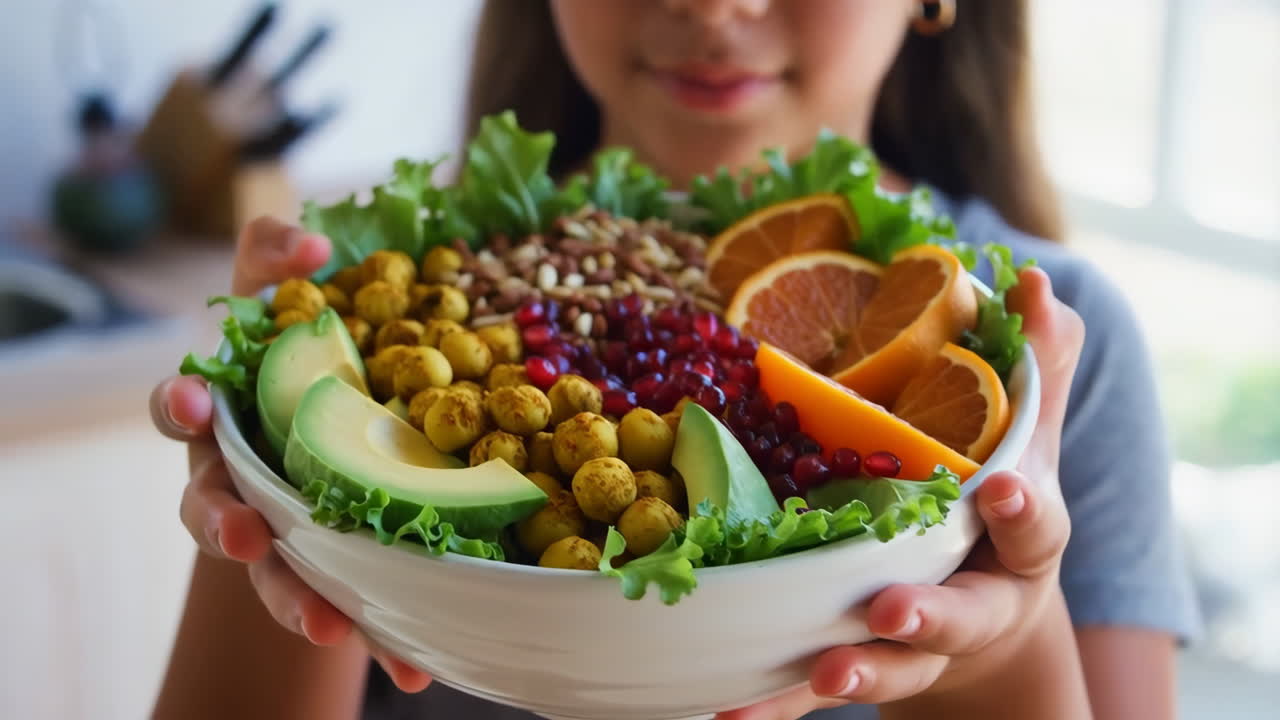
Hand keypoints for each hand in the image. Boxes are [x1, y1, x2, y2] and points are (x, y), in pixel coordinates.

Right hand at [151, 217, 431, 692]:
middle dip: (223, 524)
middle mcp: (240, 478)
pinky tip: (413, 662)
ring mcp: (284, 530)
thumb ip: (278, 259)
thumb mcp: (286, 298)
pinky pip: (349, 602)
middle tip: (243, 536)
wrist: (343, 426)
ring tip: (327, 624)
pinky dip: (378, 636)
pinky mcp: (334, 567)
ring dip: (295, 598)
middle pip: (213, 508)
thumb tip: (311, 238)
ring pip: (275, 571)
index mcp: (224, 412)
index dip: (179, 404)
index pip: (180, 408)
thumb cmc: (304, 353)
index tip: (192, 402)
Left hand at [719, 268, 1085, 718]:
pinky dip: (777, 705)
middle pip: (958, 617)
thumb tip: (1032, 282)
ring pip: (892, 666)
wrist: (985, 616)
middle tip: (892, 607)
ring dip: (858, 673)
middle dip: (928, 614)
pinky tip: (732, 713)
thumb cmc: (996, 511)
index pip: (1034, 525)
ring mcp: (916, 646)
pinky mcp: (859, 665)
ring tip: (823, 674)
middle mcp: (972, 605)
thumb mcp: (1025, 442)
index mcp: (1018, 543)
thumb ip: (1034, 368)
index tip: (1000, 489)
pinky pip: (812, 692)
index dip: (1021, 509)